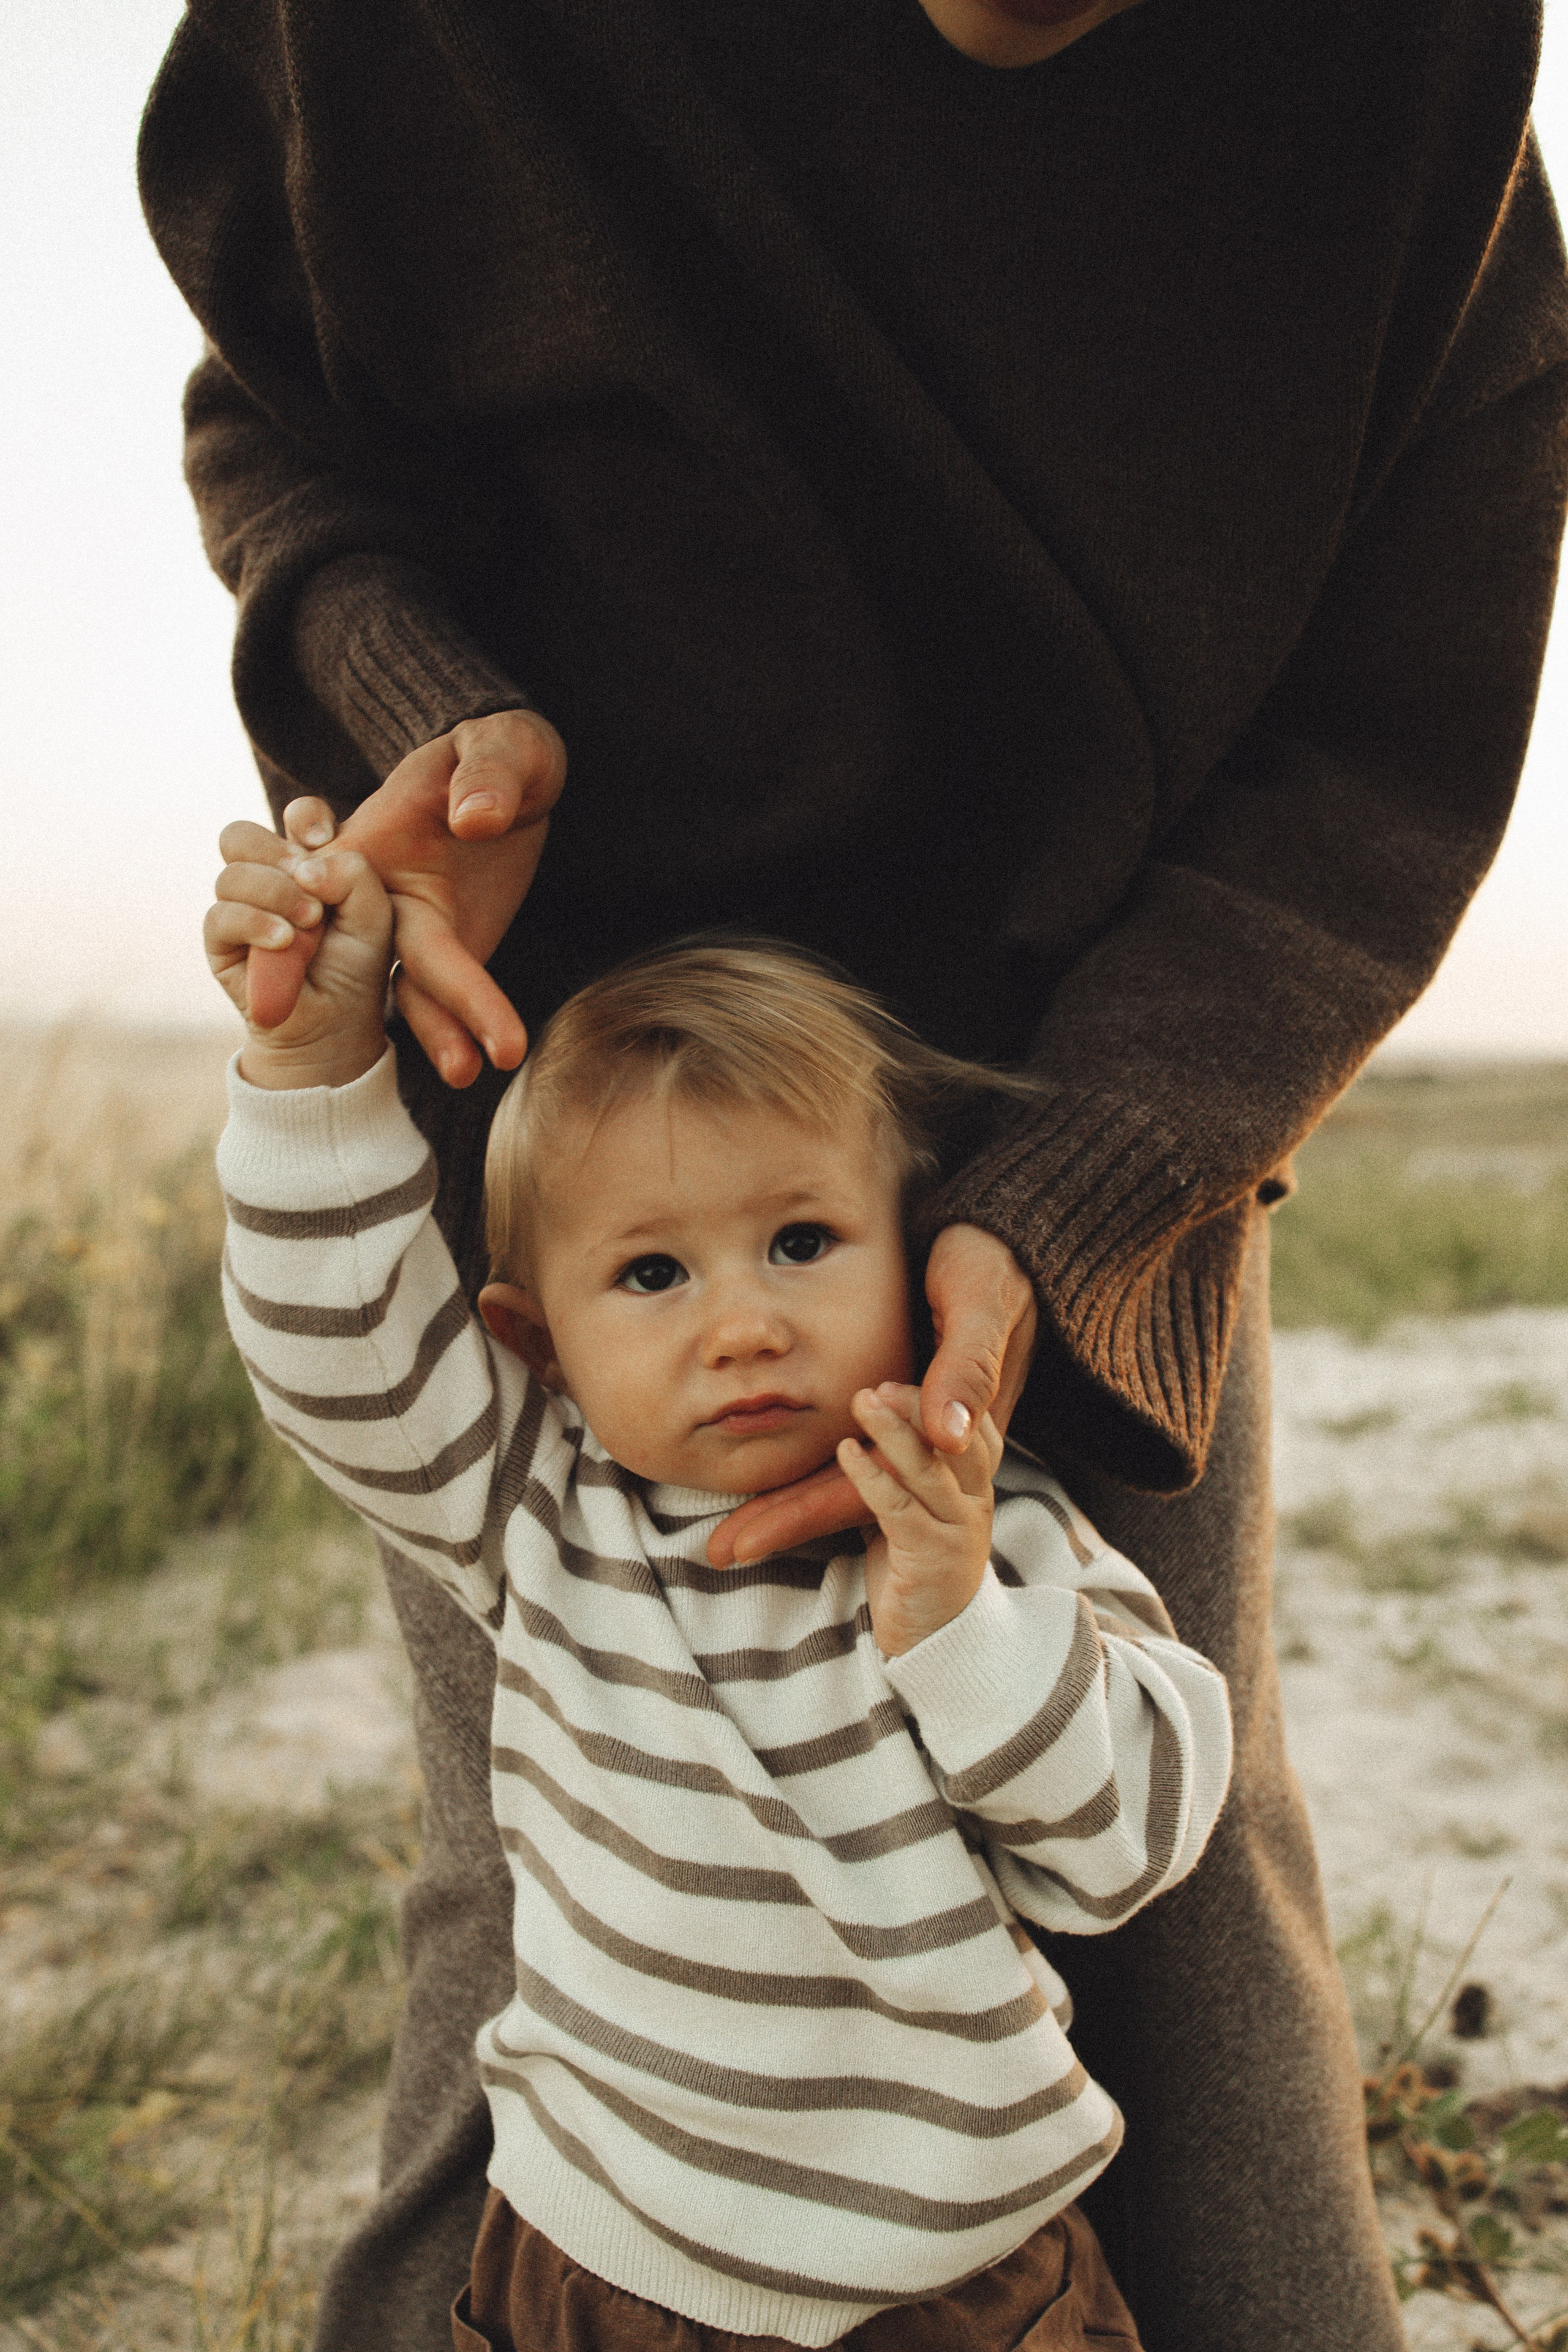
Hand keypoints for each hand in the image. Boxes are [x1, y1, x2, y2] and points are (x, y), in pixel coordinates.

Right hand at [205, 815, 392, 1089]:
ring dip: (274, 892)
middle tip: (307, 880)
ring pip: (232, 873)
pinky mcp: (221, 942)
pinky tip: (284, 940)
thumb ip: (354, 875)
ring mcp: (239, 908)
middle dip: (274, 850)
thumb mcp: (376, 916)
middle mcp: (267, 879)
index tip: (325, 839)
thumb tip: (303, 867)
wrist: (337, 1025)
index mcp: (307, 863)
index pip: (296, 817)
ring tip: (308, 923)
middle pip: (241, 835)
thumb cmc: (358, 966)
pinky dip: (254, 922)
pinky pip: (220, 915)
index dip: (306, 818)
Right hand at [248, 708, 566, 1086]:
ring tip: (468, 1071)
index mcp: (367, 840)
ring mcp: (414, 921)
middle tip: (436, 1055)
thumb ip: (487, 772)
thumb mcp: (501, 742)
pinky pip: (447, 987)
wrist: (521, 769)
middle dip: (392, 1000)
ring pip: (412, 981)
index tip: (294, 999)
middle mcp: (379, 890)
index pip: (336, 895)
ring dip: (438, 1027)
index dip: (304, 948)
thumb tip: (475, 820)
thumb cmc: (500, 747)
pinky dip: (461, 1021)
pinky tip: (489, 1059)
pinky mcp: (449, 941)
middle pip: (377, 951)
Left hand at [707, 1222, 1036, 1567]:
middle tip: (723, 1548)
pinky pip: (863, 1462)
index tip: (757, 1532)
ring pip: (853, 1486)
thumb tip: (947, 1436)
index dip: (816, 1511)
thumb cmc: (986, 1266)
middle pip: (857, 1496)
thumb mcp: (979, 1306)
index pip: (881, 1487)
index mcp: (961, 1429)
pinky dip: (815, 1475)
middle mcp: (940, 1447)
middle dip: (789, 1522)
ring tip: (729, 1539)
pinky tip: (771, 1487)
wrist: (1005, 1243)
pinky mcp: (913, 1420)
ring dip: (791, 1510)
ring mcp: (925, 1438)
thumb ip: (966, 1367)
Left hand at [836, 1383, 1003, 1655]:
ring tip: (860, 1400)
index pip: (974, 1428)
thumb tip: (878, 1415)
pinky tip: (847, 1452)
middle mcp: (974, 1503)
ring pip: (929, 1468)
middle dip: (917, 1404)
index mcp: (973, 1488)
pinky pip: (900, 1508)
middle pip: (954, 1439)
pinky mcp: (931, 1558)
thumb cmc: (915, 1571)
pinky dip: (872, 1477)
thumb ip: (906, 1469)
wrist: (935, 1647)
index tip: (907, 1373)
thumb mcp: (914, 1509)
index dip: (945, 1398)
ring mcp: (957, 1530)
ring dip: (893, 1430)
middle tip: (877, 1382)